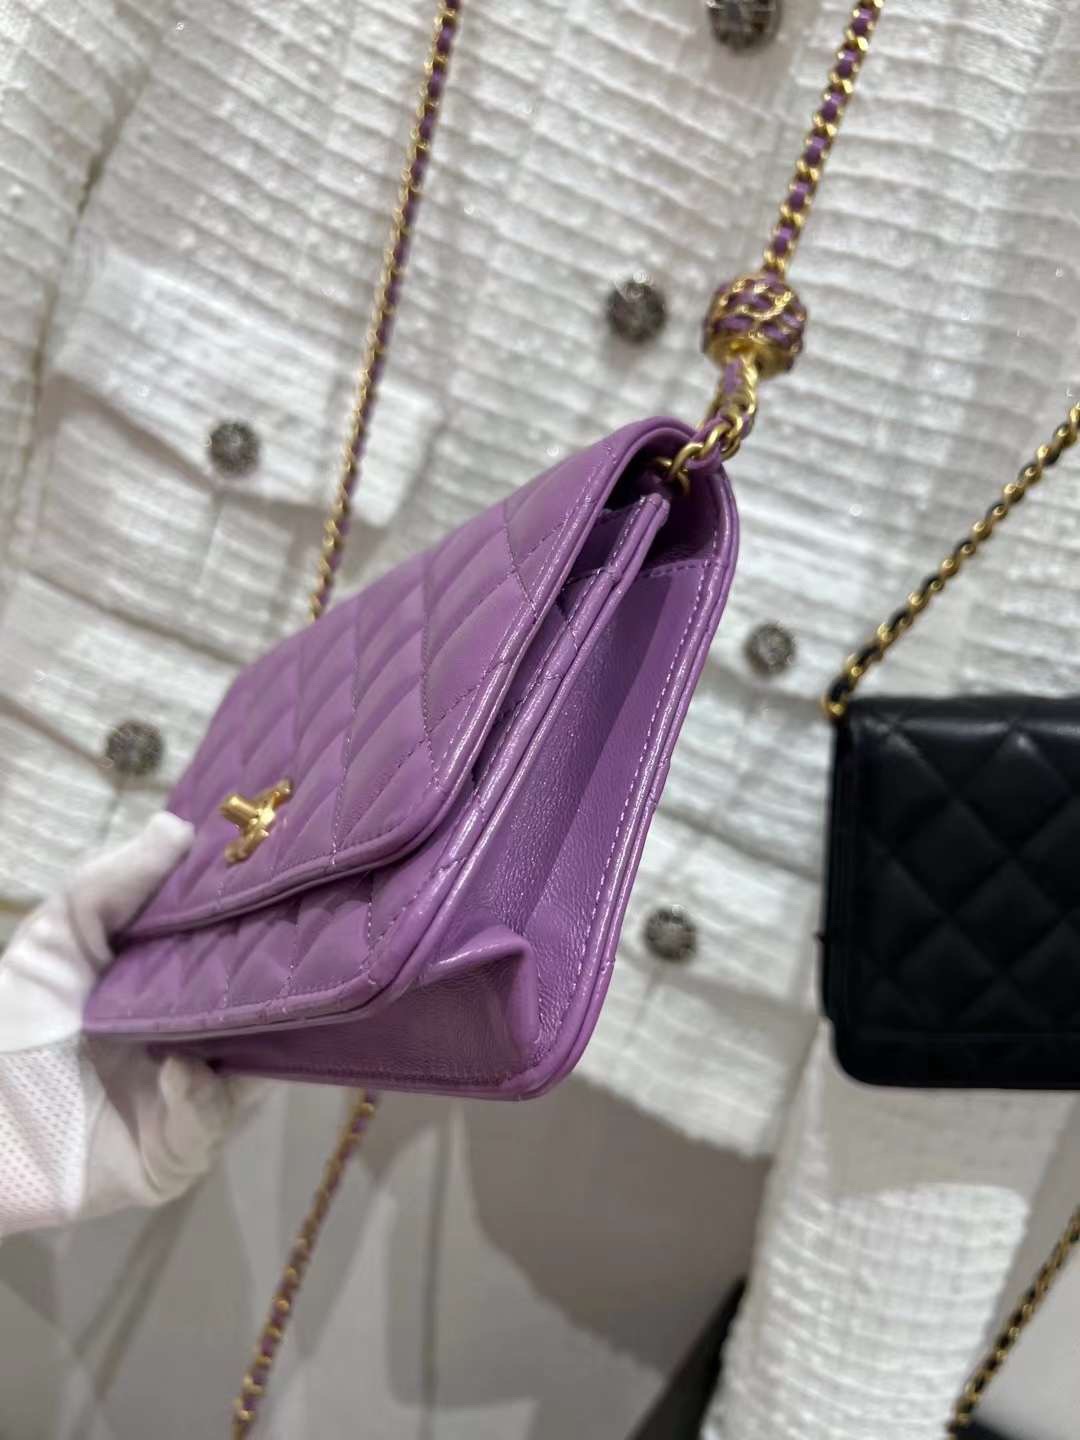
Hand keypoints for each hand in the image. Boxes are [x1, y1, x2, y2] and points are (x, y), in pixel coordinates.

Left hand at [0, 813, 265, 1236]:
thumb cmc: (14, 1016)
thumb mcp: (59, 934)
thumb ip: (112, 882)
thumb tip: (180, 825)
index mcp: (181, 989)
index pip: (246, 955)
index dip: (268, 922)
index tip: (292, 880)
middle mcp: (200, 1041)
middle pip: (264, 1012)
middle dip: (283, 981)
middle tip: (301, 941)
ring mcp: (191, 1101)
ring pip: (252, 1071)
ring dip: (253, 1041)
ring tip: (246, 1007)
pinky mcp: (173, 1155)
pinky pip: (206, 1125)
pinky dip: (202, 1098)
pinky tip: (181, 1070)